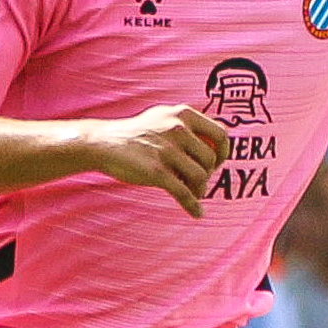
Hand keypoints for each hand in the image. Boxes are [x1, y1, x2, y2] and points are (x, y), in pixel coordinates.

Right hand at [91, 104, 228, 217]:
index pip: (221, 134)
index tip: (216, 163)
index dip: (223, 152)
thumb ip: (188, 125)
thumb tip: (216, 144)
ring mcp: (166, 150)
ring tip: (192, 193)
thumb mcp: (163, 117)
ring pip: (200, 177)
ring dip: (199, 189)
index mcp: (183, 114)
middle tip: (198, 181)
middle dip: (208, 174)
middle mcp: (177, 129)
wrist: (104, 143)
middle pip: (211, 159)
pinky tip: (197, 213)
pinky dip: (193, 206)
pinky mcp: (156, 171)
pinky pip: (184, 193)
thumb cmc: (137, 133)